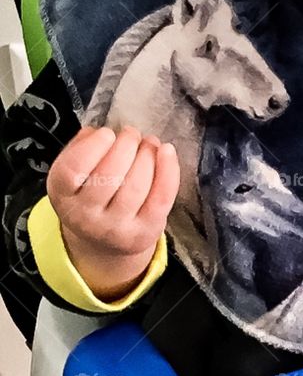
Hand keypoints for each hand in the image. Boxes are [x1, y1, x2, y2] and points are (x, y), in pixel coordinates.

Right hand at [45, 124, 179, 300]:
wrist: (105, 242)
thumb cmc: (91, 195)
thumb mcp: (76, 174)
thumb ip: (81, 148)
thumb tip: (98, 133)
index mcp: (62, 195)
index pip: (73, 169)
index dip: (93, 146)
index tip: (108, 133)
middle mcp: (84, 216)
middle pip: (108, 175)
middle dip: (126, 145)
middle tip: (132, 134)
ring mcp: (115, 228)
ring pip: (136, 185)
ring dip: (147, 155)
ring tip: (149, 143)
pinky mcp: (144, 233)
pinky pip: (160, 198)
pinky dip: (168, 171)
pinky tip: (167, 151)